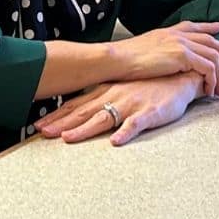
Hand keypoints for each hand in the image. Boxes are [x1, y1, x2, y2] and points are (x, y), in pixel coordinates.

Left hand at [36, 71, 215, 146]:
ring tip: (68, 139)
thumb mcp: (121, 88)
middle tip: (41, 133)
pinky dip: (125, 133)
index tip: (38, 126)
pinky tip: (116, 141)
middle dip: (61, 124)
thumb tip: (81, 110)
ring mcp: (131, 105)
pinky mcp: (149, 113)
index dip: (57, 116)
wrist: (180, 77)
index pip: (76, 105)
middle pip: (83, 113)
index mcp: (106, 91)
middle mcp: (114, 97)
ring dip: (84, 129)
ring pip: (103, 119)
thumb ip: (102, 99)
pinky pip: (135, 125)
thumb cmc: (149, 84)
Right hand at [116, 21, 218, 86]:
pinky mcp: (183, 55)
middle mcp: (178, 35)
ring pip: (213, 56)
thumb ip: (157, 51)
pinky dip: (212, 80)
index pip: (194, 26)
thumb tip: (159, 59)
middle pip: (211, 40)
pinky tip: (210, 90)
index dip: (209, 27)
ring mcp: (182, 43)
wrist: (117, 58)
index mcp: (168, 32)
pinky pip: (208, 68)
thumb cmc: (124, 59)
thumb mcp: (143, 49)